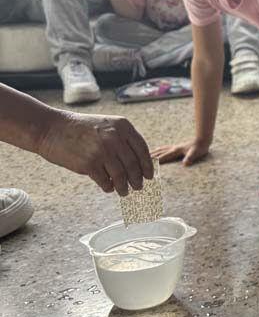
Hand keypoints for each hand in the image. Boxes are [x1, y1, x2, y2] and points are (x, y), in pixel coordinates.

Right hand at [37, 112, 152, 195]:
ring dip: (124, 186)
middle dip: (137, 179)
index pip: (142, 149)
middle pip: (133, 165)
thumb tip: (138, 162)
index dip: (147, 165)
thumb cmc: (80, 128)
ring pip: (121, 175)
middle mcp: (115, 138)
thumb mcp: (106, 125)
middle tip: (138, 186)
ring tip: (124, 191)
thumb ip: (122, 140)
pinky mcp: (89, 164)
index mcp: (123, 126)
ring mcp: (102, 151)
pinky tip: (108, 188)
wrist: (51, 128)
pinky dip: (109, 187)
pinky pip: (105, 181)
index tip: (149, 175)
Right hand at [151, 138, 210, 166]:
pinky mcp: (177, 146)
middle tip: (140, 160)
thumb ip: (190, 158)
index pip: (163, 157)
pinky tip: (157, 150)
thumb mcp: (196, 153)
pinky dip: (159, 149)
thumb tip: (185, 163)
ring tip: (145, 155)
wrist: (203, 139)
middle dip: (151, 157)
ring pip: (161, 149)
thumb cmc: (200, 148)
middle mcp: (174, 148)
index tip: (146, 165)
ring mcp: (175, 146)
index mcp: (176, 150)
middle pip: (159, 153)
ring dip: (153, 152)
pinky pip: (165, 148)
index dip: (155, 161)